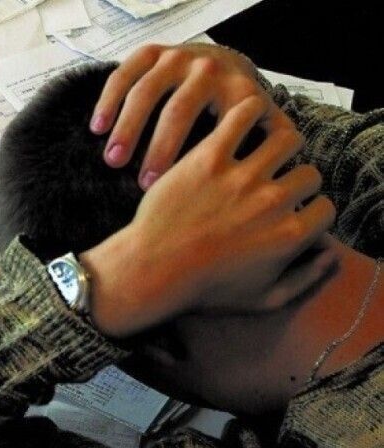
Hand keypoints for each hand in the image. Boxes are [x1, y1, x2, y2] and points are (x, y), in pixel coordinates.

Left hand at [80, 97, 336, 337]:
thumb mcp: (262, 300)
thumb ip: (305, 280)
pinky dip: (249, 111)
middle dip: (295, 178)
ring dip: (279, 143)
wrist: (152, 271)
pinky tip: (243, 117)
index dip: (309, 209)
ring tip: (263, 149)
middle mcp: (274, 203)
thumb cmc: (203, 289)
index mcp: (291, 236)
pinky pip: (243, 118)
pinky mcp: (209, 158)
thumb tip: (332, 255)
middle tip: (275, 179)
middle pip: (309, 173)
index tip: (290, 209)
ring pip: (286, 139)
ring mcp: (242, 178)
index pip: (325, 207)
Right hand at [89, 43, 293, 189]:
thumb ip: (267, 142)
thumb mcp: (259, 121)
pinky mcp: (150, 53)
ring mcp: (176, 58)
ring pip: (145, 92)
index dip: (196, 160)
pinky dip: (108, 101)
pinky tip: (97, 128)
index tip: (175, 189)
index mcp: (236, 90)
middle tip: (142, 184)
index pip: (215, 126)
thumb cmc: (235, 108)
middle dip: (156, 149)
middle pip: (177, 110)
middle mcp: (206, 68)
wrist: (218, 61)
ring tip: (112, 161)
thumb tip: (279, 175)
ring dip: (127, 129)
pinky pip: (123, 75)